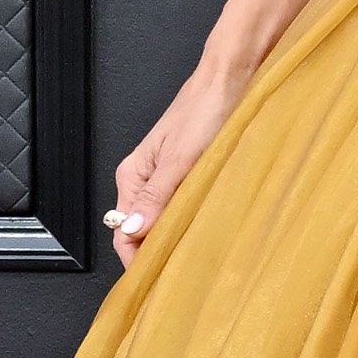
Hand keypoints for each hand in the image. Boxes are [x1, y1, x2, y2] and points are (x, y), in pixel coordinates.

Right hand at [106, 55, 247, 271]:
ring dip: (179, 236)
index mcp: (134, 175)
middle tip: (183, 273)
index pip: (123, 231)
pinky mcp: (193, 174)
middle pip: (144, 229)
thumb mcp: (181, 158)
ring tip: (198, 254)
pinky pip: (186, 207)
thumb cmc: (206, 108)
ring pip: (166, 220)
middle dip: (160, 251)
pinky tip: (209, 228)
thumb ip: (157, 197)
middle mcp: (147, 178)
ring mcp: (170, 177)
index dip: (137, 258)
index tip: (156, 280)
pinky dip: (194, 220)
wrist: (233, 78)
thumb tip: (134, 231)